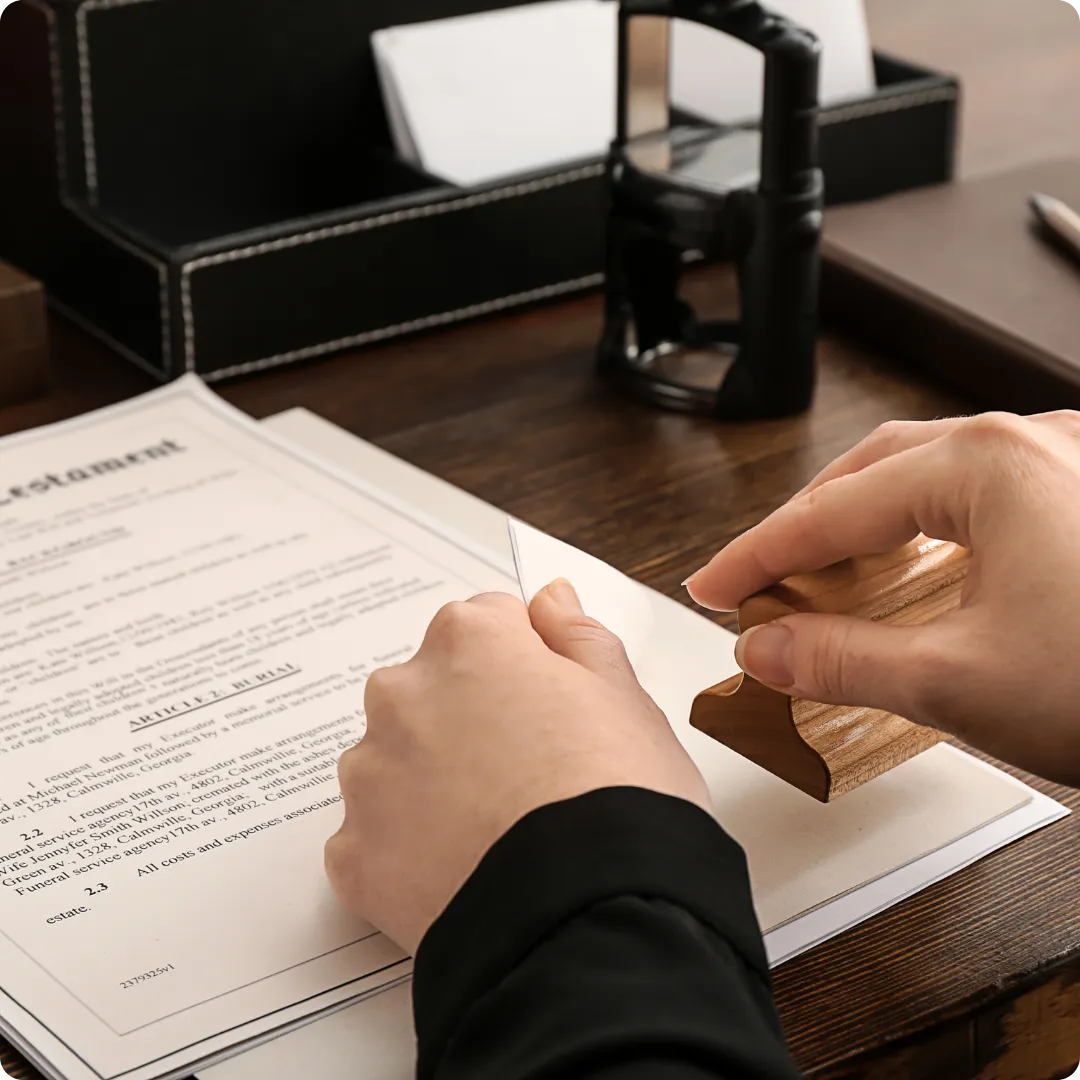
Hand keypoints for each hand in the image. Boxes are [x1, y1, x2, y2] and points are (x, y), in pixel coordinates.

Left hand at [325, 581, 708, 953]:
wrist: (586, 919)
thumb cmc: (619, 796)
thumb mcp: (626, 699)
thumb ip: (578, 636)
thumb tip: (550, 598)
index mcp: (469, 642)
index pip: (489, 623)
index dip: (529, 665)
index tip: (556, 709)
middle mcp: (402, 694)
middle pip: (432, 689)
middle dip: (470, 717)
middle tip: (530, 774)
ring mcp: (370, 776)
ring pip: (397, 761)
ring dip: (431, 781)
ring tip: (496, 831)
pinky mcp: (353, 855)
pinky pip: (377, 837)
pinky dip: (409, 850)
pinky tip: (464, 872)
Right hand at [685, 412, 1079, 786]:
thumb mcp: (961, 684)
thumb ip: (840, 661)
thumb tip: (766, 648)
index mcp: (987, 467)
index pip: (830, 510)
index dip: (756, 555)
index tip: (712, 585)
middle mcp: (1026, 445)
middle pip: (872, 475)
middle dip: (805, 532)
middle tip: (756, 584)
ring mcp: (1063, 465)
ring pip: (925, 479)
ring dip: (862, 528)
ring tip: (819, 580)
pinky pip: (976, 497)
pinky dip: (921, 533)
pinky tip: (910, 571)